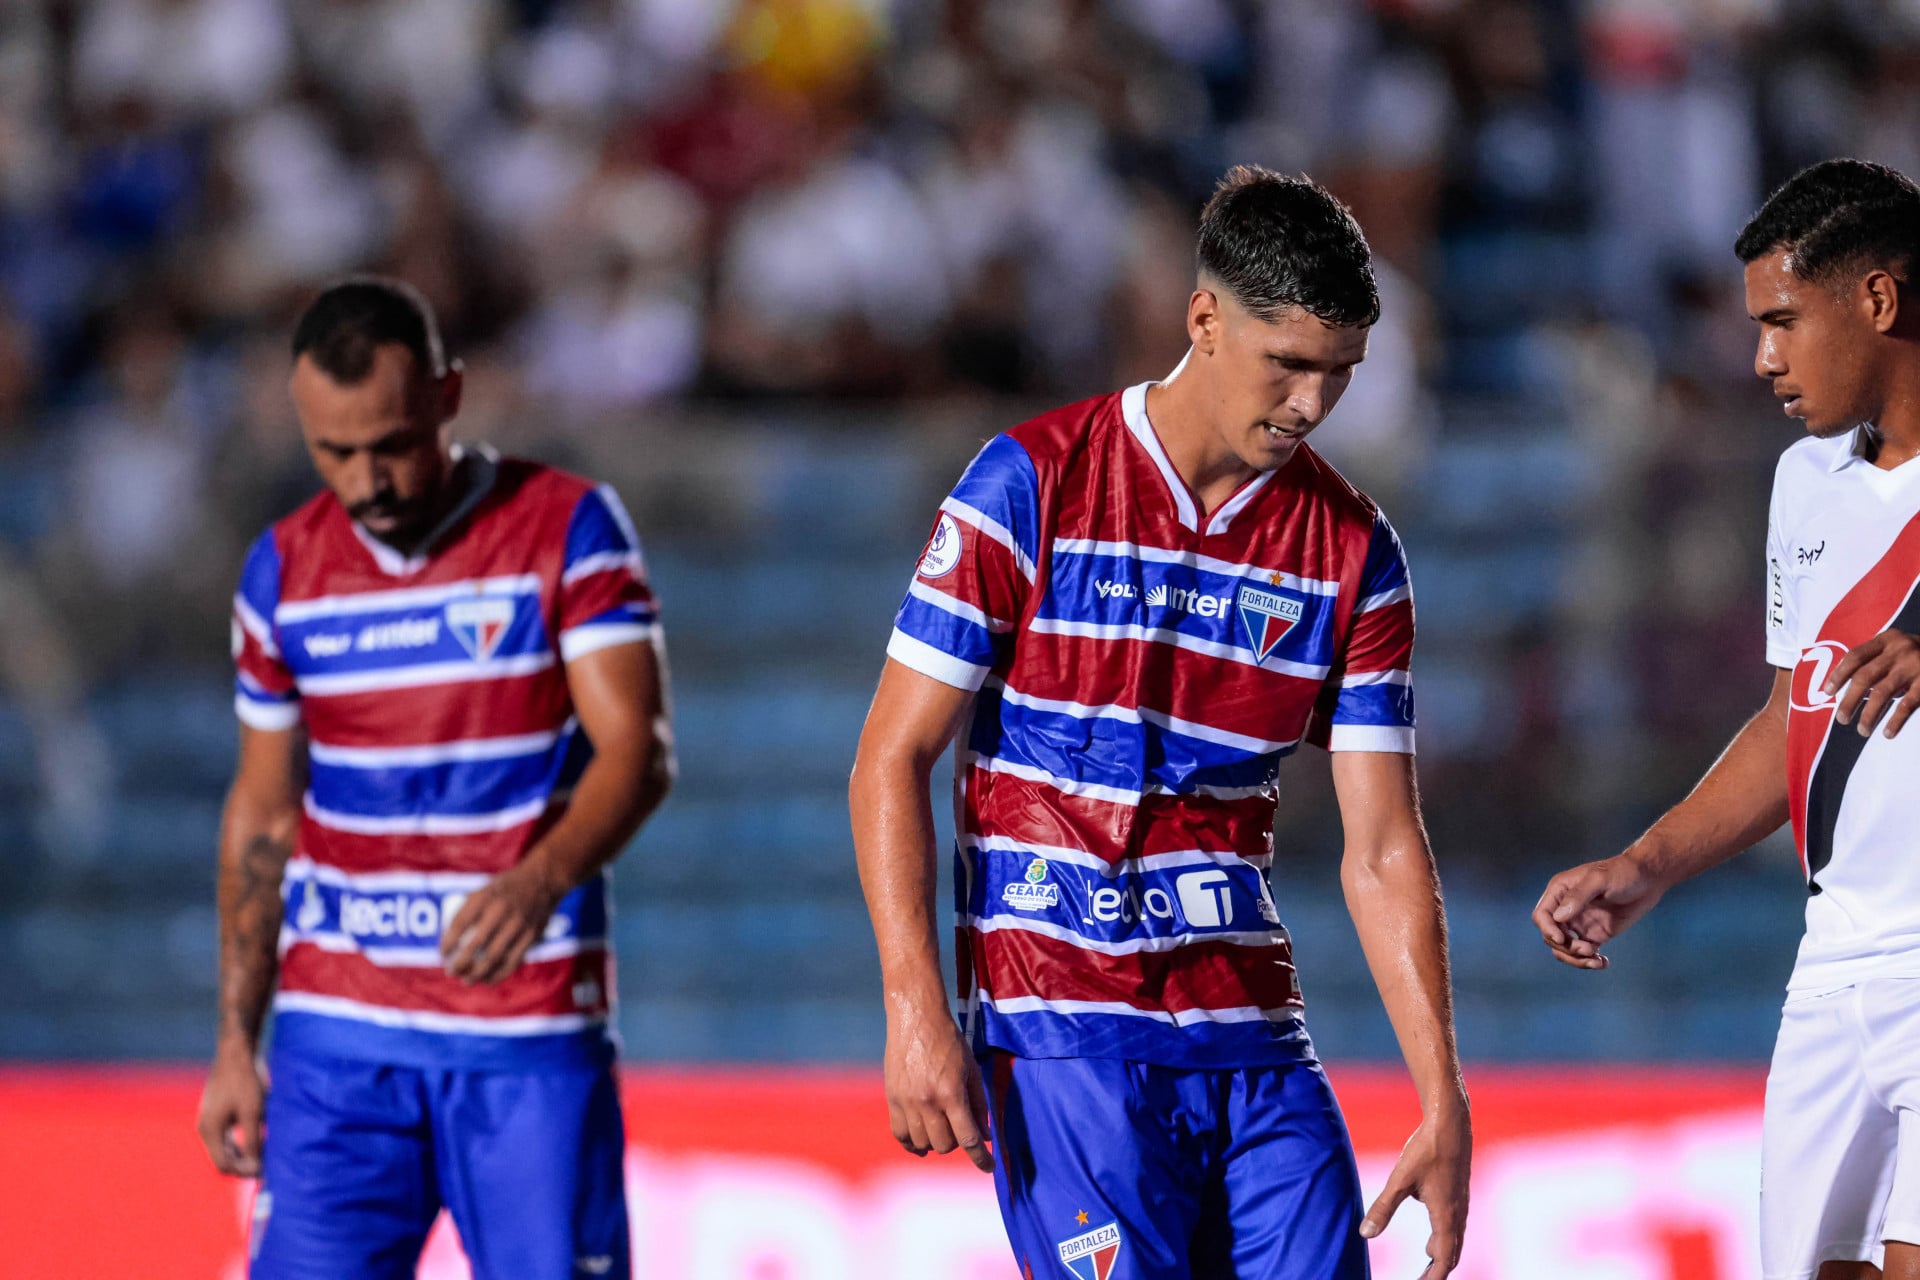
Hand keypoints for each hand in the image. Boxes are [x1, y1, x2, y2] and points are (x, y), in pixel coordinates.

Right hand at [197, 1040, 266, 1176]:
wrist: (237, 1052)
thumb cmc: (245, 1081)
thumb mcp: (253, 1113)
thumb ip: (253, 1141)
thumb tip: (255, 1167)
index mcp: (210, 1131)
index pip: (223, 1165)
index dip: (244, 1171)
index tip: (265, 1170)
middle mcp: (205, 1128)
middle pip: (222, 1158)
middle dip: (244, 1164)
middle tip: (267, 1164)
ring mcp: (209, 1119)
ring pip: (225, 1147)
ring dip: (243, 1153)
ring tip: (265, 1152)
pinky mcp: (217, 1111)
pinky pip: (227, 1135)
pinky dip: (241, 1141)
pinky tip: (259, 1136)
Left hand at [441, 857, 564, 983]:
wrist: (543, 881)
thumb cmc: (506, 888)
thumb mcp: (485, 889)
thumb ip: (468, 909)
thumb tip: (448, 937)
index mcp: (484, 897)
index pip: (459, 923)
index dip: (448, 943)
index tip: (442, 954)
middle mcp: (500, 910)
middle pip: (475, 944)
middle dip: (460, 963)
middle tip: (451, 972)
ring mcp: (517, 923)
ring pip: (493, 956)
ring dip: (477, 973)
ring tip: (466, 981)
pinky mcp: (530, 935)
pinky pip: (512, 961)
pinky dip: (498, 974)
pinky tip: (488, 980)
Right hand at [883, 1004, 993, 1171]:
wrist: (916, 1019)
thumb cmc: (949, 1042)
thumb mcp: (972, 1070)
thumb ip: (979, 1104)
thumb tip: (985, 1135)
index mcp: (951, 1094)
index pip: (968, 1138)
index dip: (981, 1158)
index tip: (989, 1168)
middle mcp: (927, 1102)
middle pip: (944, 1145)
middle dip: (957, 1142)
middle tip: (960, 1128)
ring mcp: (906, 1102)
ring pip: (922, 1144)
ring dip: (935, 1142)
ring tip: (941, 1129)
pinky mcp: (891, 1099)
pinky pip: (900, 1135)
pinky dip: (911, 1143)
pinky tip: (919, 1142)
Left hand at [1359, 1098, 1470, 1278]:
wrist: (1450, 1123)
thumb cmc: (1426, 1149)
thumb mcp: (1400, 1179)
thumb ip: (1383, 1208)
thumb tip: (1365, 1234)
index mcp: (1446, 1216)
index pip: (1443, 1260)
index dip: (1432, 1278)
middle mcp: (1457, 1214)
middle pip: (1451, 1254)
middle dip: (1437, 1272)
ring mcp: (1460, 1204)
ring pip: (1454, 1241)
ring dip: (1441, 1257)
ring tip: (1427, 1268)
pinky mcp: (1458, 1194)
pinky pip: (1454, 1228)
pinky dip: (1444, 1241)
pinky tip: (1431, 1240)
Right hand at [1531, 853, 1664, 969]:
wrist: (1648, 879)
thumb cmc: (1623, 872)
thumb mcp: (1599, 879)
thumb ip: (1578, 896)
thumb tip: (1558, 917)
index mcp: (1560, 891)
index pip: (1542, 915)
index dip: (1548, 929)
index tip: (1563, 940)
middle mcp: (1566, 909)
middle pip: (1551, 936)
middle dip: (1567, 947)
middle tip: (1589, 949)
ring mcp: (1579, 923)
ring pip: (1565, 949)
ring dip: (1576, 959)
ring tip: (1597, 960)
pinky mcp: (1594, 934)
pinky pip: (1584, 953)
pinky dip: (1589, 962)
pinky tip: (1603, 963)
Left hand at [1826, 630, 1919, 737]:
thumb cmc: (1916, 655)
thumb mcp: (1896, 648)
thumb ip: (1874, 660)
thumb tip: (1842, 687)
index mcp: (1887, 639)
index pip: (1855, 656)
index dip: (1839, 675)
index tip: (1827, 693)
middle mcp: (1900, 649)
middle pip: (1865, 677)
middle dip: (1850, 700)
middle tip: (1841, 719)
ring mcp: (1915, 665)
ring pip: (1882, 693)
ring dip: (1869, 715)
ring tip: (1862, 731)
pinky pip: (1907, 705)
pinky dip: (1895, 720)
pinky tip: (1888, 733)